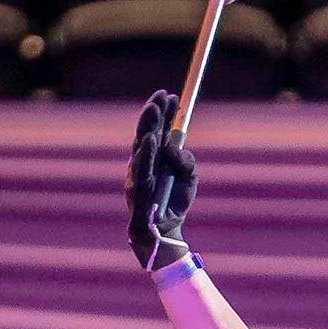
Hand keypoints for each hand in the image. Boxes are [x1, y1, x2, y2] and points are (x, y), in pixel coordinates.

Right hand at [125, 89, 197, 271]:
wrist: (166, 232)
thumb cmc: (175, 203)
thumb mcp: (190, 178)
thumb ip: (187, 160)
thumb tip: (174, 145)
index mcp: (154, 156)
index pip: (158, 129)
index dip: (164, 113)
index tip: (171, 96)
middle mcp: (143, 162)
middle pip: (148, 132)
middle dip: (154, 113)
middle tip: (162, 96)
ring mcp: (138, 175)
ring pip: (142, 146)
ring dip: (148, 127)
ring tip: (154, 109)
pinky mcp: (138, 192)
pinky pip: (142, 171)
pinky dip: (146, 155)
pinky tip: (150, 140)